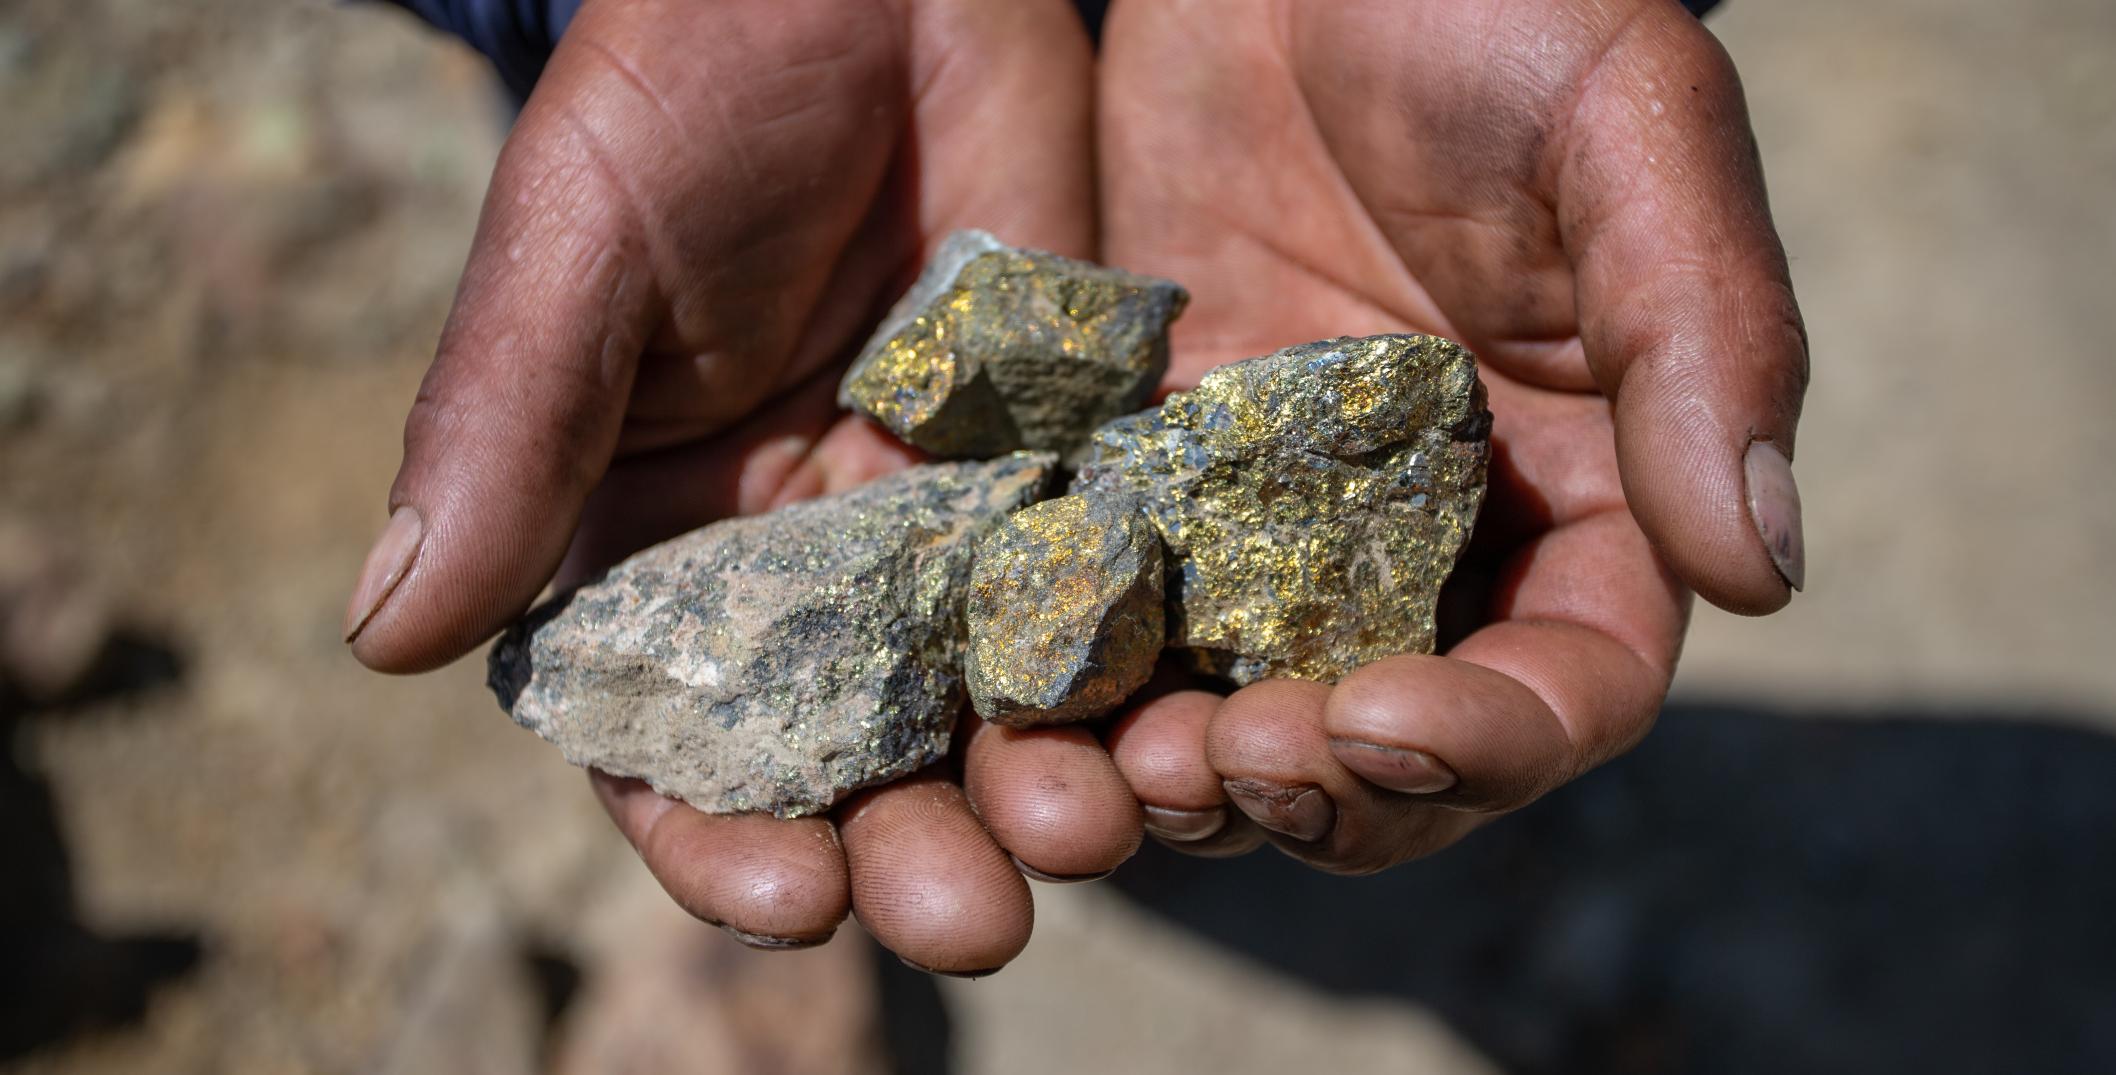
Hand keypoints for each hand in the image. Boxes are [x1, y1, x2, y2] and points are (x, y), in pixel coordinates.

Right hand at [343, 0, 1141, 972]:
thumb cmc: (681, 86)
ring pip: (993, 703)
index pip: (675, 740)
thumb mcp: (578, 254)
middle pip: (855, 759)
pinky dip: (1136, 669)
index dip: (716, 835)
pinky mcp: (1065, 466)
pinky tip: (1178, 722)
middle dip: (907, 848)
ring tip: (1090, 833)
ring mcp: (944, 524)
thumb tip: (381, 638)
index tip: (786, 898)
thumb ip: (500, 435)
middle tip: (972, 920)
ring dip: (1039, 787)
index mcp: (658, 547)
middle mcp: (805, 567)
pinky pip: (1106, 591)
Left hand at [1096, 0, 1806, 869]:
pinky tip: (1022, 687)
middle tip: (1222, 764)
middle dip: (1317, 788)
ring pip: (1240, 715)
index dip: (1485, 742)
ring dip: (1185, 775)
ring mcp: (1275, 527)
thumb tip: (1764, 569)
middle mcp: (1428, 544)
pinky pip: (1114, 615)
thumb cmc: (1497, 9)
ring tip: (1116, 765)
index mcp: (1579, 497)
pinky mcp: (1149, 481)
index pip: (1563, 686)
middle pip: (1391, 749)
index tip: (1380, 720)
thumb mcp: (1628, 137)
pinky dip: (1077, 678)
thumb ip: (1702, 341)